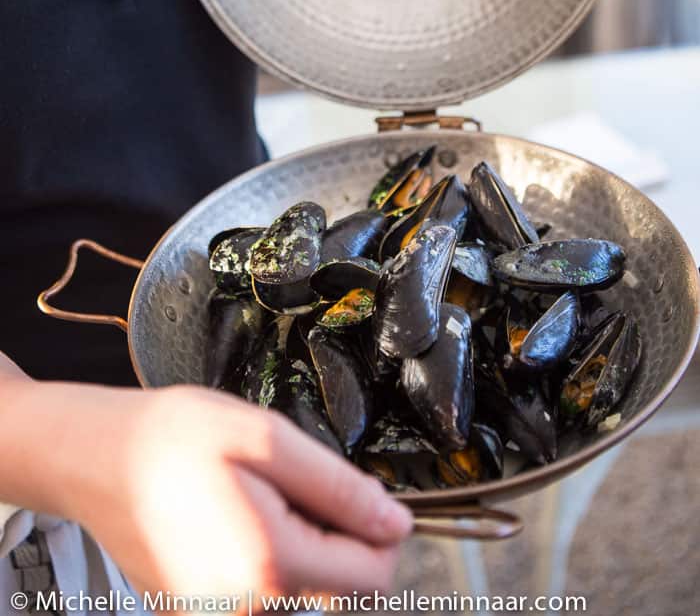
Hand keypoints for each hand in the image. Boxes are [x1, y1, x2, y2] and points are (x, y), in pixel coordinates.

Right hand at [2, 381, 412, 602]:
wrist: (94, 458)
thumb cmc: (173, 438)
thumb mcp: (265, 438)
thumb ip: (338, 488)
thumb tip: (395, 523)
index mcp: (271, 566)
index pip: (374, 576)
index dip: (377, 527)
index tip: (350, 489)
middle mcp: (247, 612)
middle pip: (341, 590)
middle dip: (335, 536)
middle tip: (290, 485)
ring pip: (303, 592)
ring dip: (301, 547)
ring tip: (256, 498)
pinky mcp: (201, 615)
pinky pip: (262, 596)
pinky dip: (266, 560)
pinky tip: (233, 519)